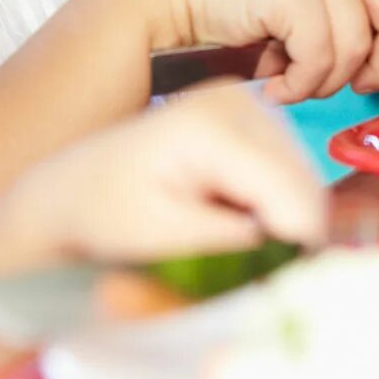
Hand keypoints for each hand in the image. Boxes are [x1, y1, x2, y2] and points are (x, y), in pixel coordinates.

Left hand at [0, 84, 327, 274]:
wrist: (74, 189)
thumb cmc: (105, 217)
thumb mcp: (165, 239)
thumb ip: (233, 240)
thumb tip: (297, 241)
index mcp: (212, 126)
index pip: (291, 193)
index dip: (293, 245)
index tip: (268, 279)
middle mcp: (237, 99)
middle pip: (304, 182)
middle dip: (287, 231)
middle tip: (242, 264)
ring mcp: (245, 100)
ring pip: (303, 176)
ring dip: (280, 217)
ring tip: (225, 234)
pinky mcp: (249, 113)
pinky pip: (287, 169)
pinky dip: (271, 202)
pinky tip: (230, 213)